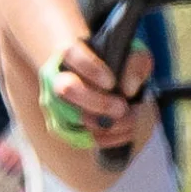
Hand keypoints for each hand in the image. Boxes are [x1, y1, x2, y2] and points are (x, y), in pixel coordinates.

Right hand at [40, 34, 157, 150]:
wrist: (99, 77)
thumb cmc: (116, 63)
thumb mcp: (133, 54)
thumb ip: (136, 63)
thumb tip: (128, 89)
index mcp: (69, 53)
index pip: (71, 54)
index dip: (90, 69)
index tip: (111, 82)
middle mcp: (54, 77)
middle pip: (66, 89)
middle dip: (97, 103)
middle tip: (122, 107)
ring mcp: (54, 104)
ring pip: (71, 118)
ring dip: (105, 124)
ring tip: (131, 119)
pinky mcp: (61, 126)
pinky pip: (78, 138)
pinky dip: (105, 139)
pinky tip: (126, 132)